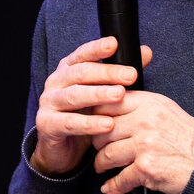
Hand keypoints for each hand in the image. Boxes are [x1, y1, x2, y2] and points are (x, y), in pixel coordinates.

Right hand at [31, 36, 151, 176]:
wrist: (62, 149)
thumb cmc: (84, 115)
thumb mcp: (102, 92)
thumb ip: (121, 73)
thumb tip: (146, 52)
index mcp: (68, 70)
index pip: (83, 54)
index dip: (97, 48)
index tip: (114, 43)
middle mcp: (56, 82)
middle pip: (81, 73)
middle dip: (107, 73)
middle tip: (131, 75)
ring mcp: (49, 103)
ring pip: (74, 96)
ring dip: (99, 94)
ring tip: (120, 95)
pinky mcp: (47, 124)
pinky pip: (69, 122)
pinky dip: (89, 124)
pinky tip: (108, 125)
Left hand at [91, 91, 193, 193]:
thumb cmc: (188, 136)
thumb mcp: (165, 109)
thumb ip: (140, 106)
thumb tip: (111, 107)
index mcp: (148, 103)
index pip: (108, 103)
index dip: (95, 114)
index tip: (91, 123)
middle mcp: (145, 121)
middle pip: (103, 130)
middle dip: (97, 142)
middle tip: (97, 148)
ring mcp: (145, 145)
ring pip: (107, 154)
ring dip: (101, 164)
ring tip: (102, 166)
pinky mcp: (146, 168)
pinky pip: (119, 179)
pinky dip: (112, 186)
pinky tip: (110, 187)